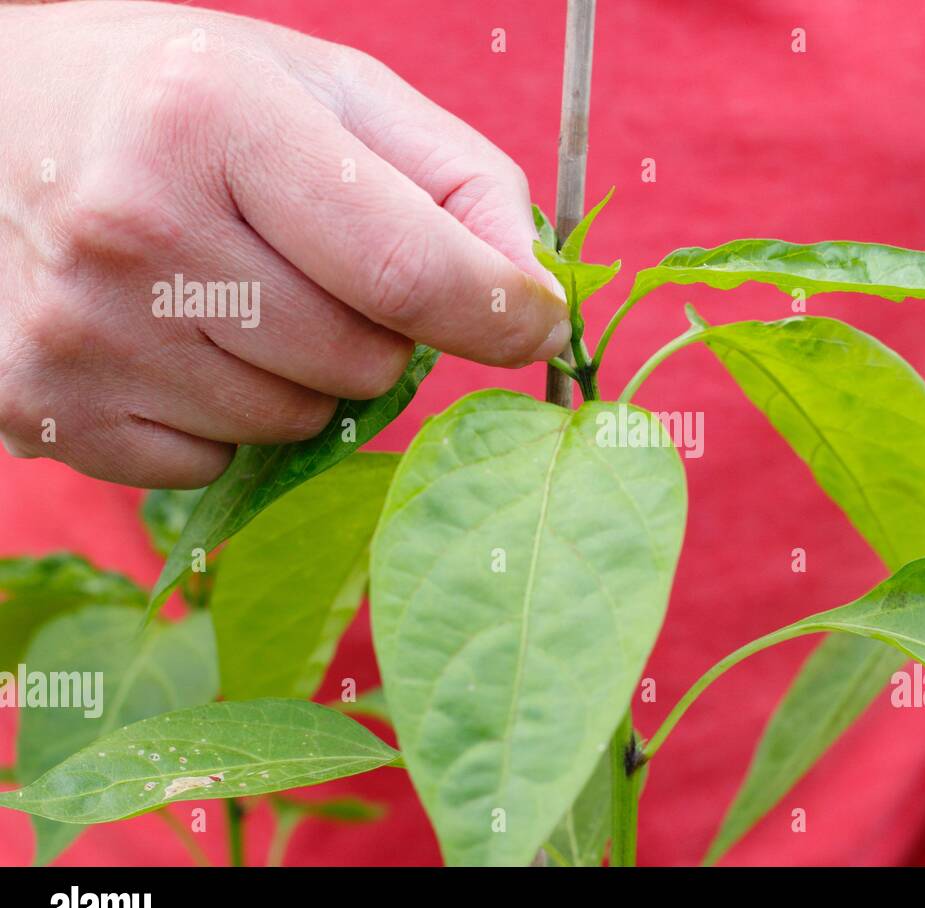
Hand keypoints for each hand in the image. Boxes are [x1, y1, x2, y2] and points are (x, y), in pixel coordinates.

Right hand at [0, 0, 568, 486]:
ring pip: (296, 423)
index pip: (409, 271)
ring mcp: (79, 331)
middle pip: (360, 360)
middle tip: (319, 265)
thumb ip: (458, 180)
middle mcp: (133, 227)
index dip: (501, 312)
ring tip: (237, 290)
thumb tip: (538, 297)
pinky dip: (227, 417)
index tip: (539, 322)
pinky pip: (218, 465)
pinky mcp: (45, 408)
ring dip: (306, 374)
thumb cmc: (187, 100)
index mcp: (210, 117)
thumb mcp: (331, 90)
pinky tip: (179, 337)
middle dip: (381, 329)